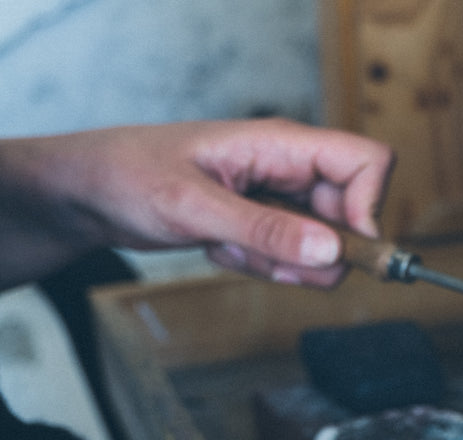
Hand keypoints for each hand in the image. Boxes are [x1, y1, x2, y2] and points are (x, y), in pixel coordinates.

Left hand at [0, 118, 394, 286]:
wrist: (88, 192)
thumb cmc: (128, 176)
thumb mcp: (194, 207)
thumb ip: (266, 231)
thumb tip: (331, 251)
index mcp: (282, 145)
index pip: (367, 163)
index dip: (369, 207)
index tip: (339, 246)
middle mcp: (291, 168)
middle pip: (352, 216)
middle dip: (318, 253)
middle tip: (268, 260)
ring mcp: (281, 198)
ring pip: (324, 247)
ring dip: (284, 264)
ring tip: (230, 248)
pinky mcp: (267, 223)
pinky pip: (292, 258)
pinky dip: (262, 267)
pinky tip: (221, 249)